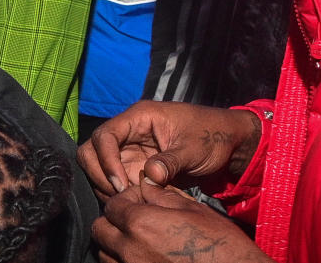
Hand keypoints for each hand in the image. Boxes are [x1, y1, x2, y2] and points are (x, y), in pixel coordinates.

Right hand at [78, 101, 260, 198]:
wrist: (227, 145)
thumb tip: (149, 177)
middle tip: (120, 196)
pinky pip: (115, 178)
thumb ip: (170, 161)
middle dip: (100, 174)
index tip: (121, 184)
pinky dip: (117, 192)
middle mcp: (129, 133)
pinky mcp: (135, 167)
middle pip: (92, 149)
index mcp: (139, 118)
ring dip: (107, 185)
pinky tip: (134, 202)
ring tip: (129, 202)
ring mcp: (130, 150)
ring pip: (99, 166)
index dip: (106, 159)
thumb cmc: (211, 136)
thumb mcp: (193, 148)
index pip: (105, 134)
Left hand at [93, 177, 272, 262]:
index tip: (139, 202)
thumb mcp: (193, 210)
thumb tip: (144, 183)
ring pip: (106, 255)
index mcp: (141, 223)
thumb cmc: (222, 247)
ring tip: (140, 244)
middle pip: (100, 231)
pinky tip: (145, 260)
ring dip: (116, 247)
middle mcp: (130, 250)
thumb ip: (161, 195)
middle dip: (114, 223)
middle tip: (135, 223)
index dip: (125, 200)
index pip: (112, 205)